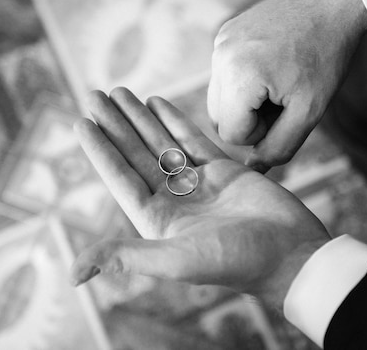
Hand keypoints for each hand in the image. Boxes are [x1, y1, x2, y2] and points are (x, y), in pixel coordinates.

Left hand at [70, 88, 329, 308]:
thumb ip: (129, 257)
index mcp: (158, 220)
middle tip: (94, 94)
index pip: (121, 178)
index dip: (100, 150)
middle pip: (137, 154)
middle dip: (115, 125)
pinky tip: (158, 102)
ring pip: (162, 143)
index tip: (81, 121)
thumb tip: (76, 273)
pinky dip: (174, 120)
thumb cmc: (237, 262)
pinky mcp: (225, 171)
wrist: (290, 253)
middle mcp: (174, 200)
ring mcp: (199, 183)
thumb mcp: (177, 261)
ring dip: (140, 118)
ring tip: (120, 92)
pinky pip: (192, 140)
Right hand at [209, 0, 366, 171]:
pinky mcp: (224, 34)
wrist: (330, 4)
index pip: (231, 135)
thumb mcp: (309, 112)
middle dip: (250, 119)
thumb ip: (279, 146)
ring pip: (220, 98)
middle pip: (220, 118)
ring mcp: (219, 43)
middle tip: (283, 101)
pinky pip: (224, 75)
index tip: (284, 112)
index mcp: (238, 77)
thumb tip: (253, 167)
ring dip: (245, 102)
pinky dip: (243, 81)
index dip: (260, 133)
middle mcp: (219, 57)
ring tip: (277, 84)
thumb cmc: (324, 58)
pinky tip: (271, 67)